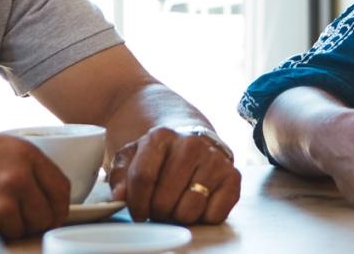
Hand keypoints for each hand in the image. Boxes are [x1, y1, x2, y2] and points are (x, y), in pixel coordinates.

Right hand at [0, 127, 69, 239]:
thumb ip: (22, 166)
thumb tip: (47, 196)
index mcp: (25, 152)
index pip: (62, 190)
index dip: (55, 207)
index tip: (47, 213)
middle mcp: (17, 174)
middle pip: (45, 216)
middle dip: (27, 219)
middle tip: (2, 210)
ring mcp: (0, 198)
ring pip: (20, 229)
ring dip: (3, 226)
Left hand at [107, 126, 240, 223]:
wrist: (194, 141)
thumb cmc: (159, 155)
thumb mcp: (132, 157)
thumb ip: (119, 175)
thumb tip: (120, 196)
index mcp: (161, 136)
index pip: (142, 178)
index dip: (136, 203)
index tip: (138, 213)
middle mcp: (191, 144)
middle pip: (164, 199)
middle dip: (157, 212)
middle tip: (159, 208)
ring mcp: (214, 160)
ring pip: (189, 210)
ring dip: (179, 216)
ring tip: (177, 205)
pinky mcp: (233, 176)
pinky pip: (214, 214)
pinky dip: (203, 217)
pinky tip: (197, 203)